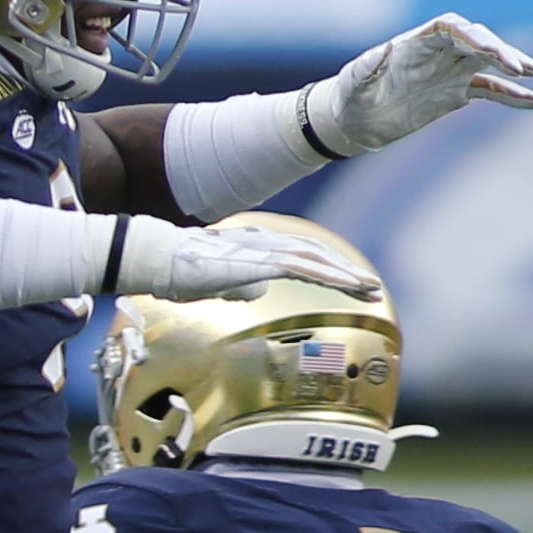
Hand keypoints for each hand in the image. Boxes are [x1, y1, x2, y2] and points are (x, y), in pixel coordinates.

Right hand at [112, 211, 375, 303]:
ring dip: (347, 275)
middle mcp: (265, 241)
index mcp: (256, 244)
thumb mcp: (218, 283)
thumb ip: (241, 284)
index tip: (349, 283)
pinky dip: (331, 278)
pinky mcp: (262, 261)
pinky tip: (349, 287)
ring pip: (317, 259)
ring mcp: (264, 249)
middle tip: (371, 288)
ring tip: (370, 290)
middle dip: (346, 271)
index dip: (328, 267)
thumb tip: (257, 291)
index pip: (301, 254)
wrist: (161, 260)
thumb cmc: (181, 274)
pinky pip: (305, 269)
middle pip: (316, 253)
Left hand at [300, 13, 532, 156]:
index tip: (489, 49)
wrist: (352, 121)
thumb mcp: (352, 81)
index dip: (473, 34)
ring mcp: (449, 72)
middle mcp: (438, 52)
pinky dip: (511, 96)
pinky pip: (489, 90)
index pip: (452, 28)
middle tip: (520, 68)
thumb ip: (367, 65)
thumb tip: (383, 49)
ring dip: (510, 65)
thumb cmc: (348, 96)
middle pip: (476, 41)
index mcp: (416, 42)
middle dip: (498, 50)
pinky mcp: (455, 94)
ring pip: (488, 62)